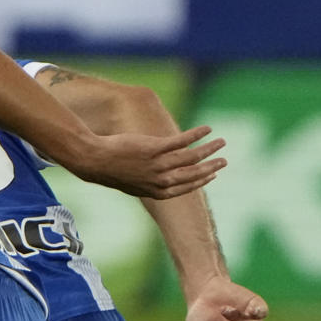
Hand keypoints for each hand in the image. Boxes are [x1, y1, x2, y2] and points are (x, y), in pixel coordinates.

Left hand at [67, 127, 225, 200]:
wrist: (95, 160)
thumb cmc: (112, 169)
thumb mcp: (132, 181)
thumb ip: (149, 181)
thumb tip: (160, 178)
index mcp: (155, 191)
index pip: (185, 188)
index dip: (201, 182)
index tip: (212, 176)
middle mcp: (160, 180)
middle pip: (193, 173)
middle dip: (211, 166)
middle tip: (225, 160)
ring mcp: (158, 165)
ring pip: (192, 156)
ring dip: (210, 148)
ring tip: (221, 141)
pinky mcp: (154, 148)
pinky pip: (182, 140)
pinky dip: (197, 134)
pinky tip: (207, 129)